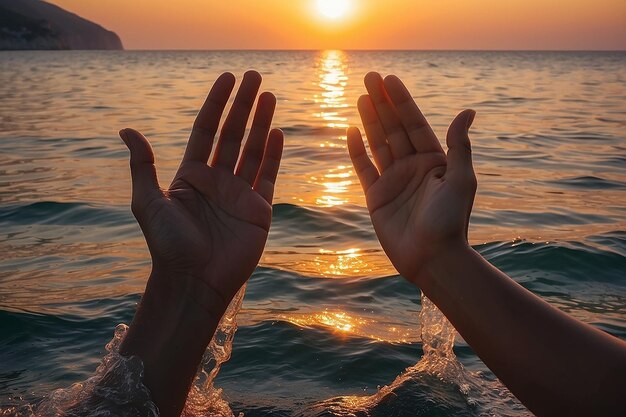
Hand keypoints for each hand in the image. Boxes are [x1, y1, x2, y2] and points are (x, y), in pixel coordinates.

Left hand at [119, 71, 282, 310]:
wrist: (194, 281)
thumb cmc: (167, 245)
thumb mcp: (148, 202)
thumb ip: (142, 165)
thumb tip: (126, 129)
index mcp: (191, 175)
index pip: (206, 130)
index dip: (216, 104)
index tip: (228, 78)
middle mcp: (217, 180)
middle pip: (233, 134)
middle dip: (243, 105)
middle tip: (255, 76)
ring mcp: (240, 194)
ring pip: (254, 150)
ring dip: (262, 122)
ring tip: (270, 96)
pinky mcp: (259, 210)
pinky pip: (268, 176)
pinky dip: (274, 155)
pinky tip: (277, 133)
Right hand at [347, 72, 475, 283]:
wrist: (432, 258)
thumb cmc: (451, 220)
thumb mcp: (460, 179)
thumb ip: (459, 145)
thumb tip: (467, 111)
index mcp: (434, 161)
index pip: (415, 124)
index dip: (402, 101)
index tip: (390, 80)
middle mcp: (412, 167)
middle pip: (394, 128)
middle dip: (383, 103)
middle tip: (370, 77)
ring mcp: (393, 181)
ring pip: (378, 143)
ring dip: (370, 120)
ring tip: (362, 96)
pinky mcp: (376, 197)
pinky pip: (364, 168)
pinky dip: (357, 151)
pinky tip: (351, 131)